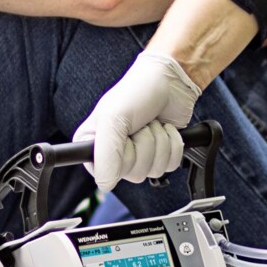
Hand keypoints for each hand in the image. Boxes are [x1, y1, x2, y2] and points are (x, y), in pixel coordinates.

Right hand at [73, 50, 201, 189]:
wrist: (170, 81)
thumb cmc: (137, 91)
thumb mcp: (113, 118)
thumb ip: (106, 154)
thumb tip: (105, 185)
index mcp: (92, 144)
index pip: (105, 173)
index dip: (121, 155)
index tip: (123, 135)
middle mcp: (113, 153)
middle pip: (133, 174)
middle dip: (144, 145)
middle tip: (140, 125)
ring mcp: (138, 154)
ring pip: (153, 171)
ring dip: (159, 143)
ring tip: (152, 123)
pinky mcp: (160, 153)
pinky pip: (170, 166)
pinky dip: (173, 145)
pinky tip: (165, 128)